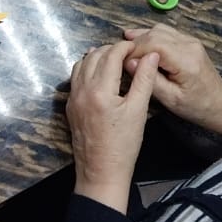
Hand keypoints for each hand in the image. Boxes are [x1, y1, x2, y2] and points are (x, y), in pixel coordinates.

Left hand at [66, 41, 158, 212]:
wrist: (101, 174)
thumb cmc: (124, 145)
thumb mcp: (138, 111)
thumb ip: (144, 79)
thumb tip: (151, 55)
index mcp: (100, 90)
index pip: (111, 54)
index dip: (126, 46)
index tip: (139, 48)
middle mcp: (82, 90)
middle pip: (95, 56)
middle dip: (112, 49)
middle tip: (130, 53)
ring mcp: (73, 99)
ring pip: (81, 65)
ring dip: (98, 57)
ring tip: (115, 61)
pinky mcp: (70, 107)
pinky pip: (76, 78)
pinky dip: (88, 69)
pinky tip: (101, 75)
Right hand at [122, 24, 221, 138]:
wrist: (220, 103)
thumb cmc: (196, 106)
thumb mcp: (170, 100)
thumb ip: (150, 80)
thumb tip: (129, 62)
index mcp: (186, 61)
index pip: (154, 44)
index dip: (134, 50)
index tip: (119, 60)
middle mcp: (189, 45)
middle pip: (156, 34)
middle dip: (136, 43)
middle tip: (119, 55)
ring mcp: (190, 40)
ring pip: (160, 30)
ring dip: (142, 37)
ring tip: (124, 46)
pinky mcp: (189, 41)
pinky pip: (166, 33)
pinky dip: (151, 36)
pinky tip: (137, 41)